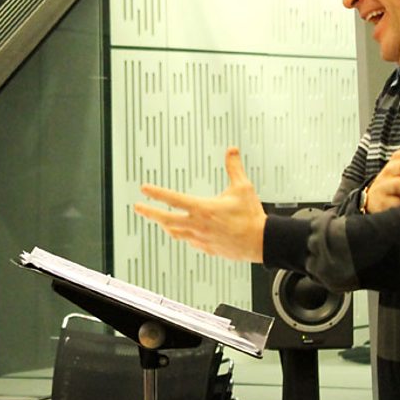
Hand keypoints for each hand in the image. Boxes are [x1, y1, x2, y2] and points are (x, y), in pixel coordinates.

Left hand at [133, 147, 266, 261]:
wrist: (261, 242)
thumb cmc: (252, 216)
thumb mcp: (243, 187)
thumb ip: (234, 167)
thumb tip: (231, 150)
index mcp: (203, 209)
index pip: (173, 199)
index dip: (157, 193)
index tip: (144, 188)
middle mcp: (198, 225)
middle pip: (165, 219)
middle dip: (150, 212)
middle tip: (138, 208)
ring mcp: (201, 239)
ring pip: (175, 232)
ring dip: (165, 225)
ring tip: (159, 220)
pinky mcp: (206, 248)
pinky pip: (189, 242)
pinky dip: (183, 235)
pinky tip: (184, 232)